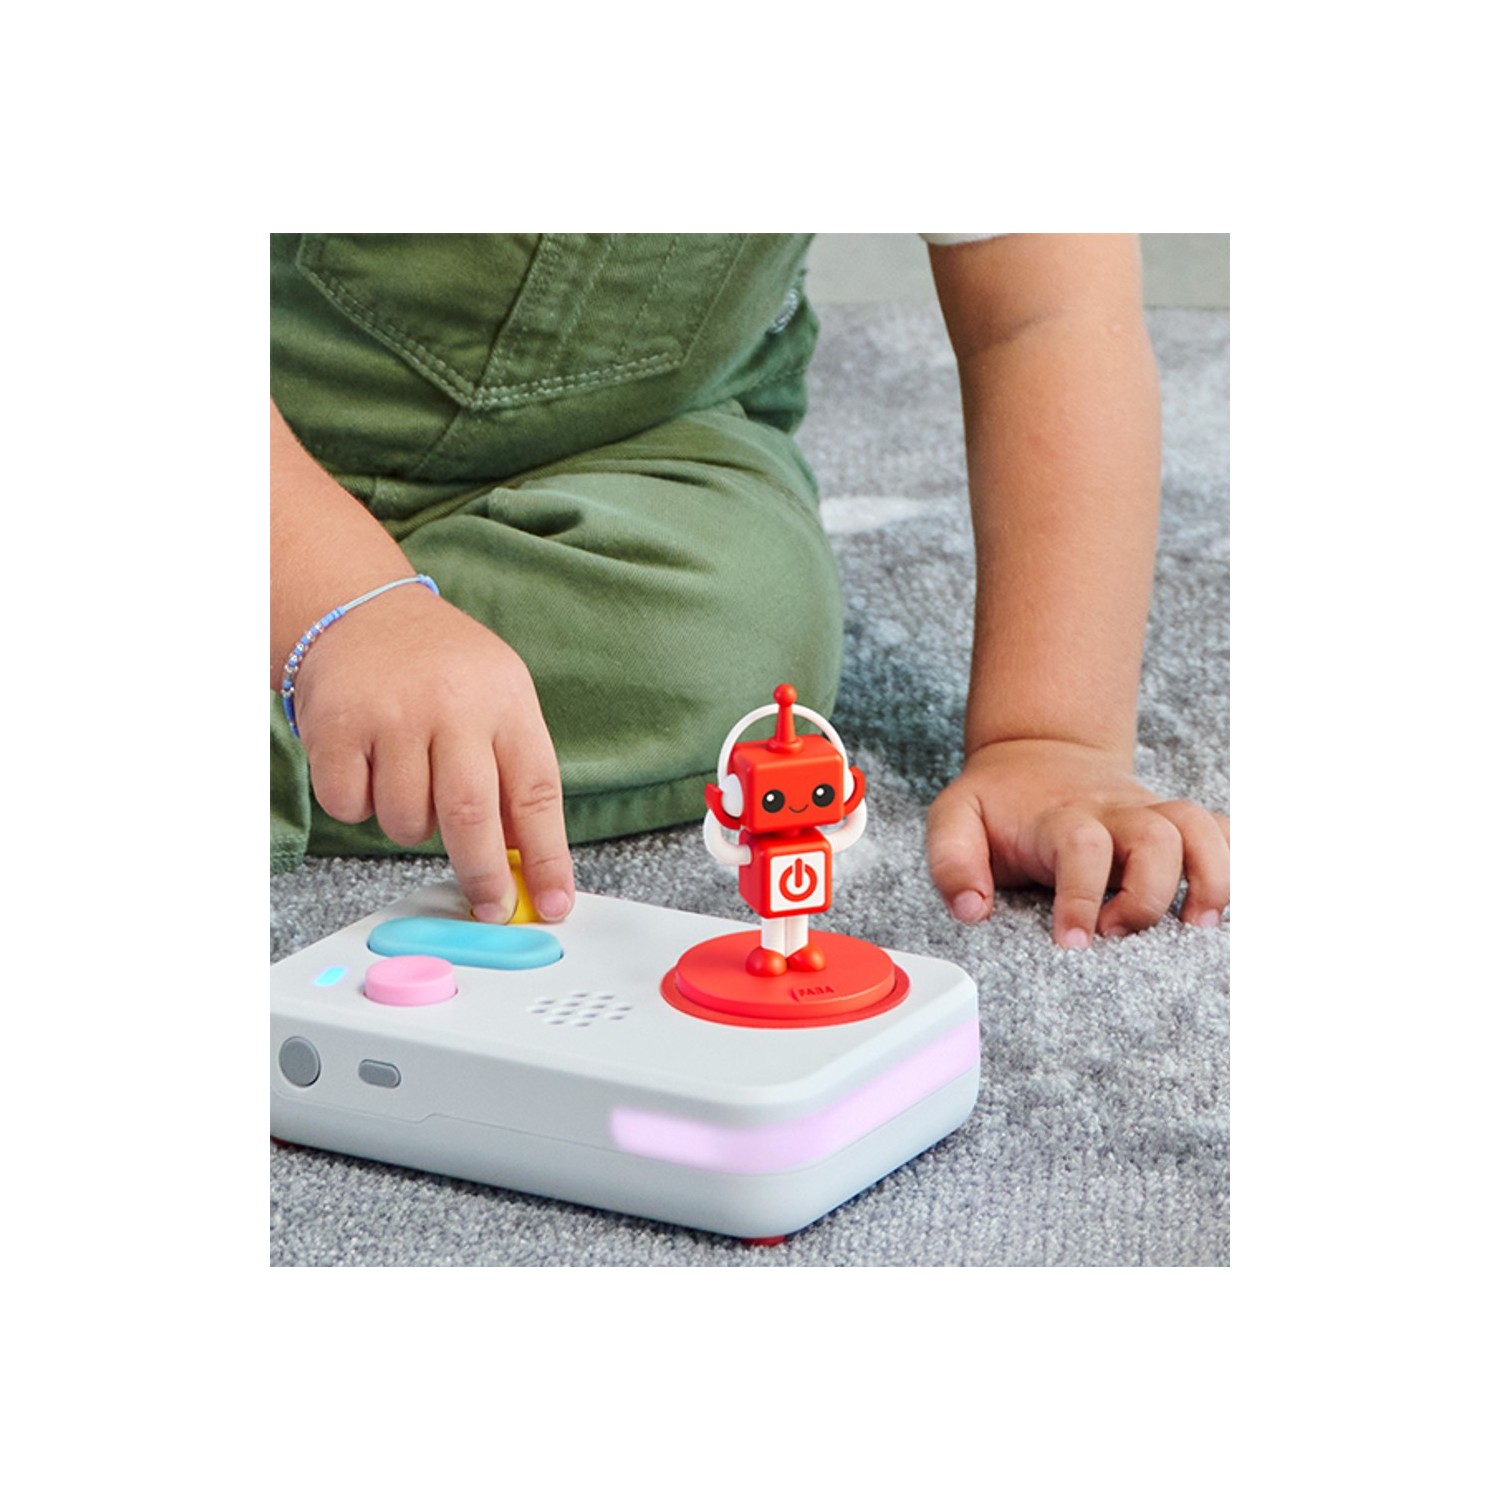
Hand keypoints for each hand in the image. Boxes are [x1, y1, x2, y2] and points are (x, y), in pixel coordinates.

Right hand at [291, 585, 574, 923]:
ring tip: (410, 782)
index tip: (553, 905)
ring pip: (406, 822)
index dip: (548, 857)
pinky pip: (351, 808)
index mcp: (506, 700)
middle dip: (483, 875)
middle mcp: (452, 704)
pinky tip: (367, 765)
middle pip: (471, 816)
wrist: (364, 612)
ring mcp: (391, 713)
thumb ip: (513, 776)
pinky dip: (358, 806)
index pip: (537, 792)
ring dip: (411, 828)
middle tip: (488, 906)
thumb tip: (525, 861)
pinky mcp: (336, 725)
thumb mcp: (498, 703)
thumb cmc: (444, 670)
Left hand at [926, 739, 1228, 946]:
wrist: (1038, 755)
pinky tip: (1225, 905)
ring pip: (1202, 828)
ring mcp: (1150, 816)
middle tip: (1117, 934)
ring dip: (1212, 877)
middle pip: (1158, 837)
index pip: (1083, 847)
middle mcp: (1115, 813)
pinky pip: (1223, 831)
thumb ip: (952, 860)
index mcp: (1060, 816)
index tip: (1073, 943)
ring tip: (1197, 925)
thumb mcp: (954, 818)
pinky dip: (1238, 861)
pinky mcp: (1173, 826)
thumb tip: (972, 909)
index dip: (1083, 897)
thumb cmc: (998, 803)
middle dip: (1148, 895)